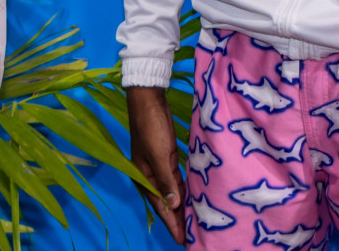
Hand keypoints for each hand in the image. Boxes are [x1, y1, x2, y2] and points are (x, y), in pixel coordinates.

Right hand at [127, 86, 185, 243]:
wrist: (148, 101)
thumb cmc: (151, 127)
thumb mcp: (159, 155)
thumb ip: (165, 181)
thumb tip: (172, 205)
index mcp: (143, 178)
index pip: (160, 207)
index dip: (171, 224)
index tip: (182, 240)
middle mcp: (150, 176)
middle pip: (166, 202)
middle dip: (177, 219)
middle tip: (192, 235)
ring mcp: (159, 167)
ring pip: (172, 192)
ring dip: (181, 206)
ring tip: (194, 221)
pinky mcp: (168, 158)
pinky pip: (177, 179)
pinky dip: (184, 190)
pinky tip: (193, 198)